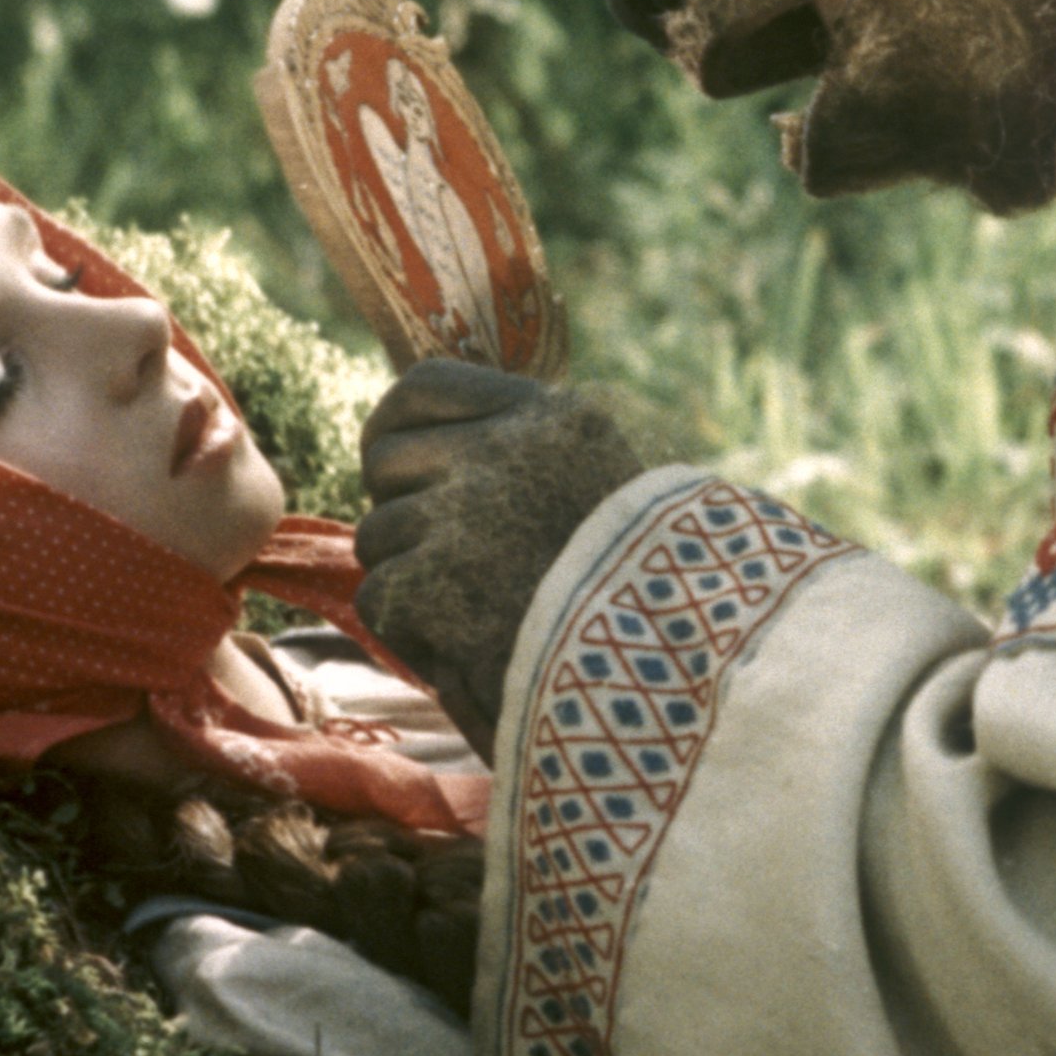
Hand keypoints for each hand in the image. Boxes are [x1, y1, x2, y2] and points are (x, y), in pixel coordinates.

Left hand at [349, 361, 655, 757]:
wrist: (676, 666)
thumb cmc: (651, 593)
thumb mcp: (611, 487)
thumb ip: (533, 457)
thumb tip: (425, 447)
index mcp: (552, 417)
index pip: (424, 388)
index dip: (394, 427)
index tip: (396, 464)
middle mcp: (500, 452)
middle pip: (386, 461)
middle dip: (402, 509)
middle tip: (443, 558)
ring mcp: (462, 516)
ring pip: (379, 536)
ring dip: (411, 578)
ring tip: (471, 616)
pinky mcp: (434, 584)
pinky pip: (381, 596)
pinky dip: (412, 631)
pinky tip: (462, 653)